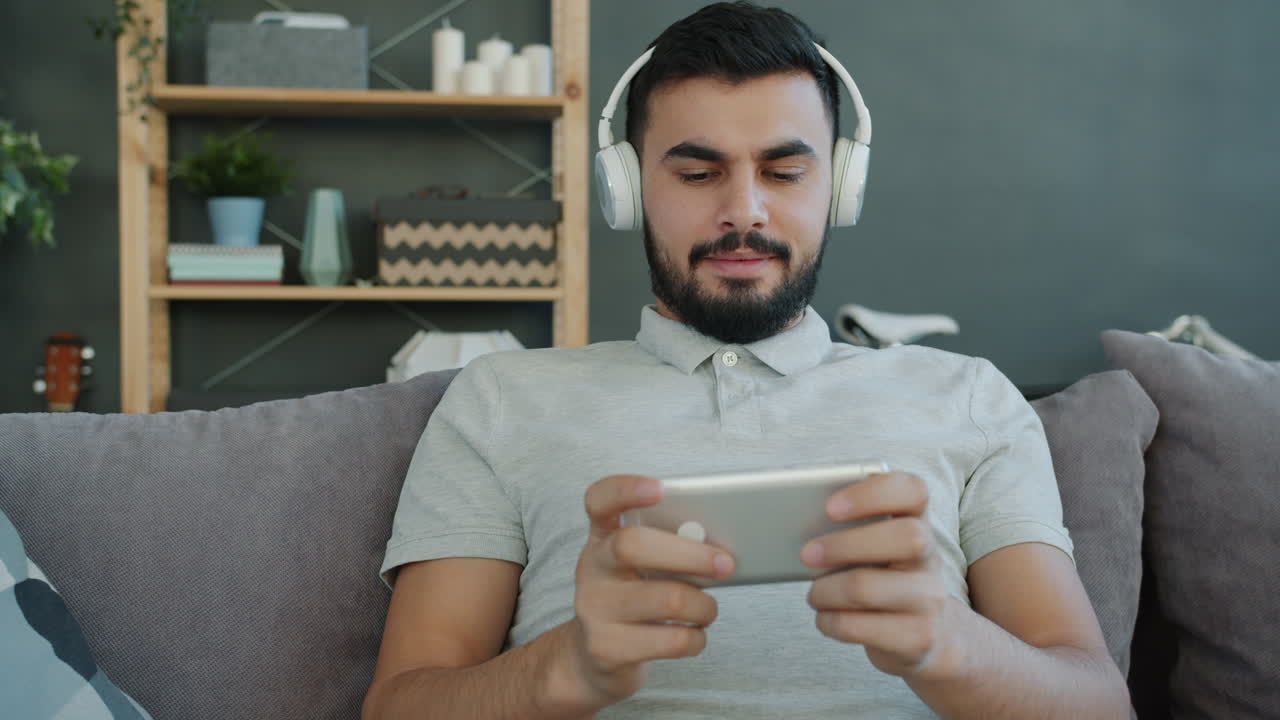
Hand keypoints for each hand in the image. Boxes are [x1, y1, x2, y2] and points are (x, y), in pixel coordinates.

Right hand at [564, 474, 735, 708]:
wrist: (595, 658)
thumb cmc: (635, 600)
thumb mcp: (642, 568)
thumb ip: (670, 549)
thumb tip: (721, 549)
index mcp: (602, 537)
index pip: (600, 500)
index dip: (626, 490)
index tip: (659, 489)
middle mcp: (591, 568)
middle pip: (633, 545)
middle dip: (690, 554)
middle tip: (725, 564)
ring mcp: (594, 609)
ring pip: (666, 599)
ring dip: (703, 605)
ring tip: (707, 609)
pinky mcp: (607, 648)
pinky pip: (672, 640)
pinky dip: (696, 638)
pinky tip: (692, 634)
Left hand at [800, 472, 949, 677]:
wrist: (927, 638)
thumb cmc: (884, 581)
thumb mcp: (878, 550)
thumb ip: (851, 530)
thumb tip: (796, 522)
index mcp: (918, 523)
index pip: (912, 491)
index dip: (872, 494)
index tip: (829, 507)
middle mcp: (930, 559)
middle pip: (904, 537)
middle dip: (844, 545)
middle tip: (806, 554)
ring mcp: (928, 601)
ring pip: (866, 587)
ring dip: (824, 590)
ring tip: (814, 593)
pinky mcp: (915, 639)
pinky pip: (856, 626)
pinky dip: (828, 620)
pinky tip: (825, 616)